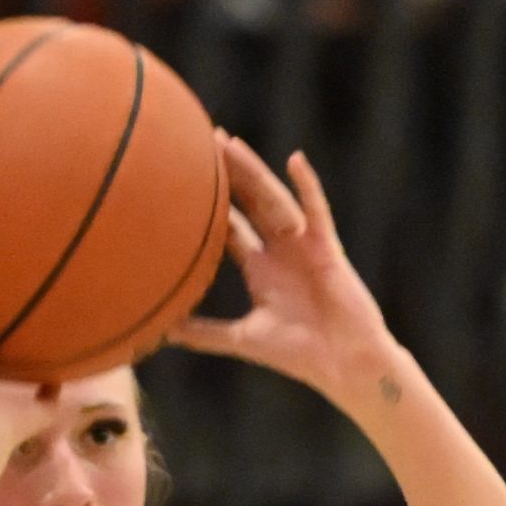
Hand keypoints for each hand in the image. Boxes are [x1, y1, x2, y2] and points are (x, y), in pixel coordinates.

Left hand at [167, 137, 394, 406]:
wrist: (345, 366)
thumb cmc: (300, 355)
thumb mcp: (242, 339)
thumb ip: (202, 333)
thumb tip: (159, 331)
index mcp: (262, 270)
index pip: (231, 226)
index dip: (210, 202)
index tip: (183, 176)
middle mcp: (281, 252)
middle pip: (250, 203)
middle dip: (229, 174)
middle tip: (202, 139)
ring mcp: (305, 247)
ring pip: (274, 200)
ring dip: (254, 172)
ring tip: (230, 143)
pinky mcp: (327, 249)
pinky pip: (317, 211)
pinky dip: (308, 187)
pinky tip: (295, 161)